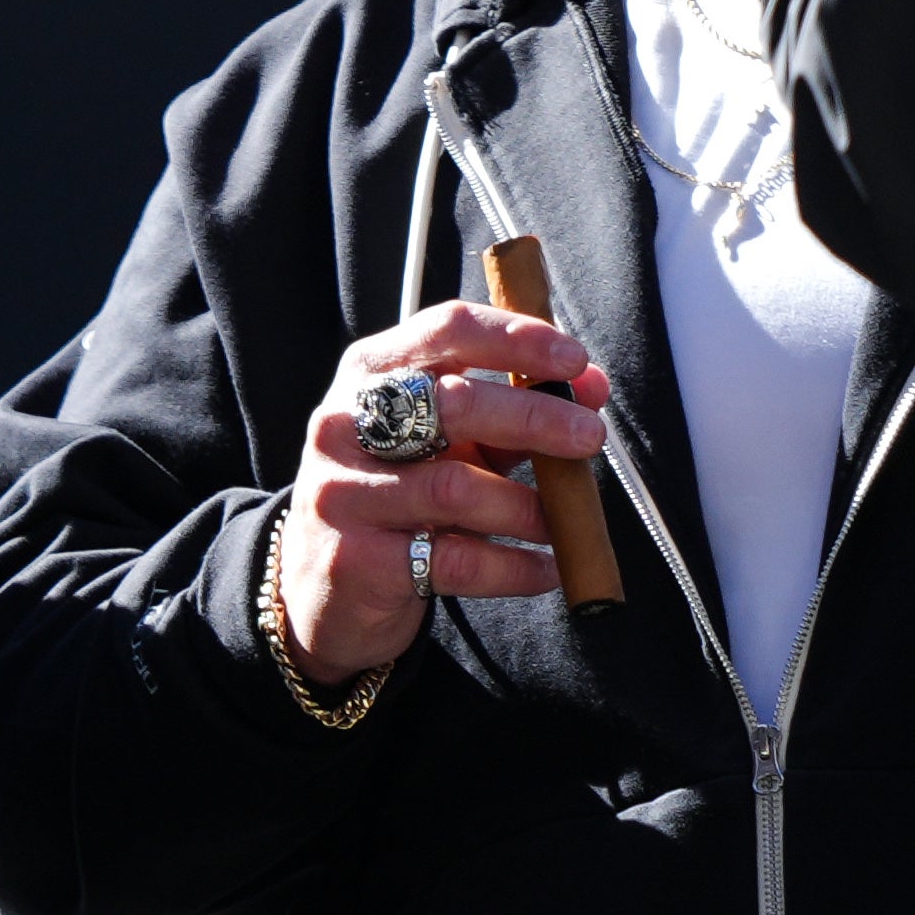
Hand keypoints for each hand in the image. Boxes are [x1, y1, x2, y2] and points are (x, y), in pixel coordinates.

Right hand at [274, 303, 612, 689]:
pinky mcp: (357, 559)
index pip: (446, 330)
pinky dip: (514, 567)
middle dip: (534, 417)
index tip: (575, 360)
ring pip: (456, 490)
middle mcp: (344, 424)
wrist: (322, 583)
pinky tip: (543, 568)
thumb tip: (592, 387)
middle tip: (590, 437)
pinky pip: (456, 561)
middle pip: (452, 403)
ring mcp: (342, 492)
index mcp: (370, 374)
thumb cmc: (399, 495)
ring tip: (561, 523)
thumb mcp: (447, 444)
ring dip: (527, 507)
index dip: (517, 339)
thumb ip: (512, 414)